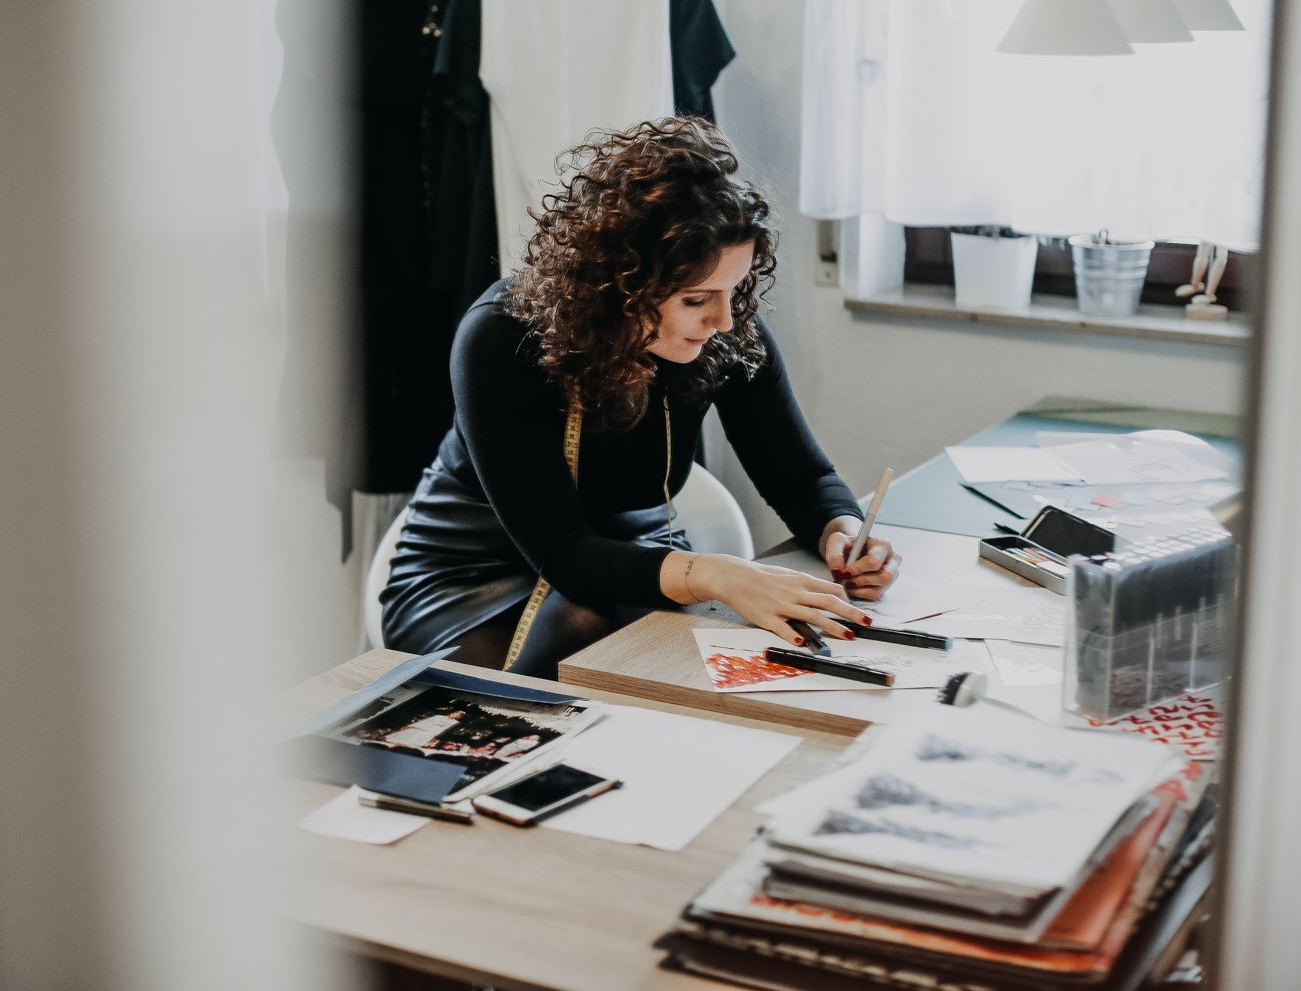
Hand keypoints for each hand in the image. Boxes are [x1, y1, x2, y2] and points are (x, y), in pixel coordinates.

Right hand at [681, 553, 872, 647]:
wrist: (735, 577)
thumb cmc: (761, 577)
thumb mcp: (788, 575)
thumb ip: (806, 586)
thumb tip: (826, 595)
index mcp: (801, 581)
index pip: (832, 589)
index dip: (847, 600)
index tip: (856, 611)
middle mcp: (795, 592)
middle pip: (829, 602)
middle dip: (851, 613)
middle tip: (867, 623)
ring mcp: (782, 606)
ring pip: (813, 616)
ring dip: (833, 627)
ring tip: (848, 636)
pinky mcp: (767, 618)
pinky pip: (783, 628)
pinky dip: (793, 634)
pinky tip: (802, 642)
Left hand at [822, 522, 901, 602]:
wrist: (849, 551)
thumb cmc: (846, 545)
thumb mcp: (836, 542)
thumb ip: (834, 554)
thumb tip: (838, 572)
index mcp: (882, 545)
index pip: (874, 561)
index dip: (858, 569)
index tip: (845, 572)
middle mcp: (892, 560)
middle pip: (884, 577)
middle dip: (862, 581)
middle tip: (846, 580)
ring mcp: (891, 574)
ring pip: (880, 589)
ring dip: (859, 589)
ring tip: (847, 583)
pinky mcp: (886, 586)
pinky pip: (875, 596)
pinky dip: (860, 594)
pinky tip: (851, 587)